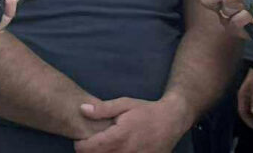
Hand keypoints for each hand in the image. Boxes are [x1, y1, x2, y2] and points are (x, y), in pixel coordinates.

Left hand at [75, 97, 190, 152]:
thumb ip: (103, 109)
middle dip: (89, 152)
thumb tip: (82, 110)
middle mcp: (126, 152)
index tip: (80, 139)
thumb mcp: (124, 104)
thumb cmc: (146, 111)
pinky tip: (116, 151)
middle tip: (91, 143)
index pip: (89, 148)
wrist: (172, 120)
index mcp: (119, 136)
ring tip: (103, 147)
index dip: (80, 145)